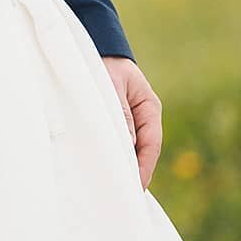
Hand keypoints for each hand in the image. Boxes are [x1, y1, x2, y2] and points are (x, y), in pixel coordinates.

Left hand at [102, 56, 162, 188]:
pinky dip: (112, 153)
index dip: (143, 167)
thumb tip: (127, 146)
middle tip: (122, 195)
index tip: (135, 186)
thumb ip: (120, 113)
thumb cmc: (101, 62)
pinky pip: (117, 141)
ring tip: (111, 186)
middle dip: (133, 171)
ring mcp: (129, 119)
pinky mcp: (115, 121)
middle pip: (141, 151)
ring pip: (129, 148)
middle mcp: (142, 116)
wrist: (89, 44)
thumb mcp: (111, 86)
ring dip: (121, 163)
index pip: (151, 144)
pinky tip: (102, 166)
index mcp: (149, 107)